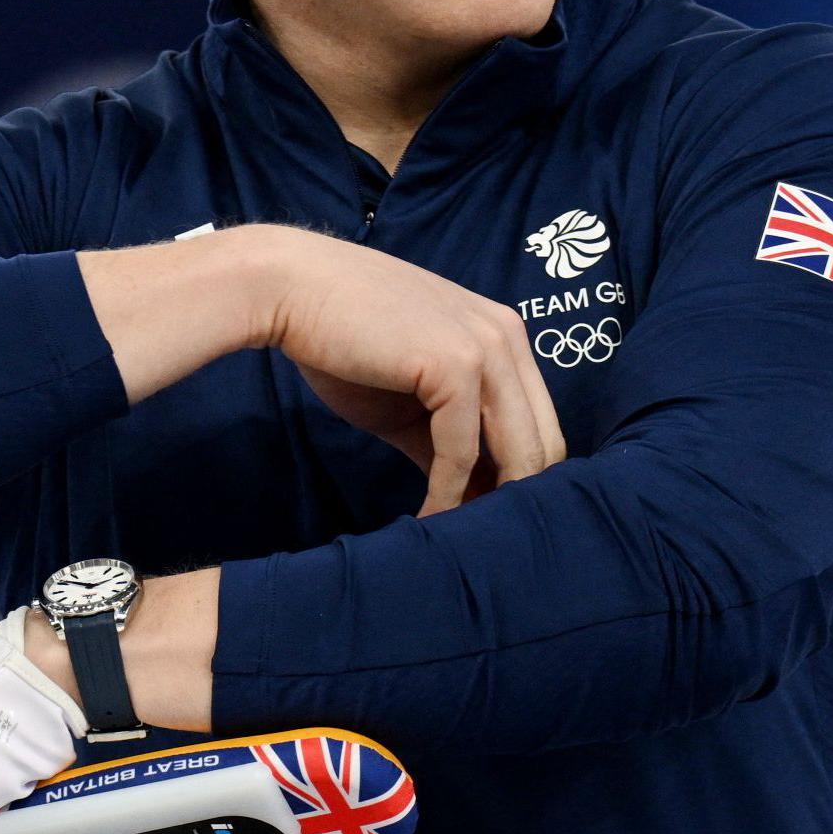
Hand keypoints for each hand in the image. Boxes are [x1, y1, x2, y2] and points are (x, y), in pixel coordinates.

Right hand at [256, 228, 566, 513]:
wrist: (289, 290)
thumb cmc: (338, 340)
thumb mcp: (405, 398)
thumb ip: (444, 438)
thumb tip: (469, 498)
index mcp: (503, 337)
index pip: (540, 424)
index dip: (520, 479)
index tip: (486, 520)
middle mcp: (508, 337)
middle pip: (544, 443)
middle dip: (515, 499)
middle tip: (479, 543)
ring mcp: (487, 348)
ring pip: (518, 451)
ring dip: (489, 504)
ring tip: (457, 541)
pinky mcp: (456, 365)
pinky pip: (463, 449)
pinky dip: (447, 493)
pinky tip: (427, 518)